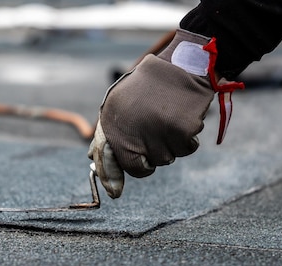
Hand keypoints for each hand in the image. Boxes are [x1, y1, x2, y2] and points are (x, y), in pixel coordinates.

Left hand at [89, 29, 242, 197]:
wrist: (182, 64)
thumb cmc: (149, 84)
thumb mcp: (118, 101)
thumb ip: (108, 131)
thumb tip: (93, 158)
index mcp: (114, 123)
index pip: (118, 163)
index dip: (122, 174)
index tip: (121, 185)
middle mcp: (134, 131)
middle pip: (146, 166)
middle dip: (153, 157)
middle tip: (157, 134)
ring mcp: (159, 133)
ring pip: (168, 158)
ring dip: (172, 145)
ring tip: (170, 118)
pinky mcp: (183, 131)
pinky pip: (188, 149)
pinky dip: (189, 138)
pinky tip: (184, 117)